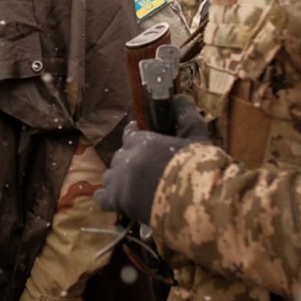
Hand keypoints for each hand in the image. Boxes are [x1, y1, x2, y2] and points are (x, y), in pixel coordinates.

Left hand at [95, 95, 208, 223]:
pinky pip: (102, 198)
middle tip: (147, 171)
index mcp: (142, 141)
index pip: (130, 133)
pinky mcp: (117, 201)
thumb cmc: (198, 169)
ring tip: (137, 187)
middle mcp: (126, 158)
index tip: (146, 145)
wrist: (197, 202)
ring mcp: (119, 181)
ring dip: (120, 179)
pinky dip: (109, 198)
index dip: (137, 138)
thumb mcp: (196, 138)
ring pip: (110, 176)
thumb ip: (186, 117)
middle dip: (131, 161)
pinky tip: (120, 200)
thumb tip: (179, 98)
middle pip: (120, 156)